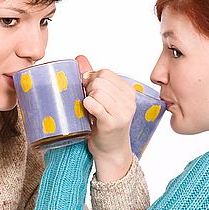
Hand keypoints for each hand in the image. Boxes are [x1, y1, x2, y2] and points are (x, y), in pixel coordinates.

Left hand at [76, 55, 135, 181]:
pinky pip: (93, 104)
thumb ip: (93, 78)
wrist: (111, 151)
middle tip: (91, 104)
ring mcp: (122, 112)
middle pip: (99, 80)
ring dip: (88, 99)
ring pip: (96, 91)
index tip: (91, 93)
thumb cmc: (104, 124)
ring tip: (92, 111)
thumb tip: (80, 58)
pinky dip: (87, 106)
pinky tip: (89, 114)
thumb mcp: (102, 99)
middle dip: (89, 90)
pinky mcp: (112, 123)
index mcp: (128, 92)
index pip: (105, 72)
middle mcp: (129, 101)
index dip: (92, 80)